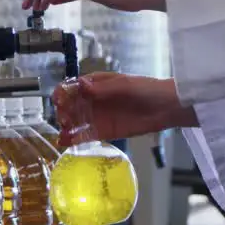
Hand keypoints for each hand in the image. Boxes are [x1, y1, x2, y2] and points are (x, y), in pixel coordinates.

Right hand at [51, 72, 197, 146]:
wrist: (166, 107)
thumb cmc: (145, 90)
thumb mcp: (124, 86)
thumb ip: (102, 88)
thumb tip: (80, 85)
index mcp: (95, 83)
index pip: (72, 86)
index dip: (63, 92)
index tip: (59, 100)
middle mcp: (93, 99)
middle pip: (70, 105)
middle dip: (63, 111)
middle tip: (65, 119)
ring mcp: (97, 116)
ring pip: (75, 121)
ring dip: (66, 126)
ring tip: (64, 133)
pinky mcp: (104, 131)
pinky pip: (86, 135)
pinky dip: (74, 138)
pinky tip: (65, 142)